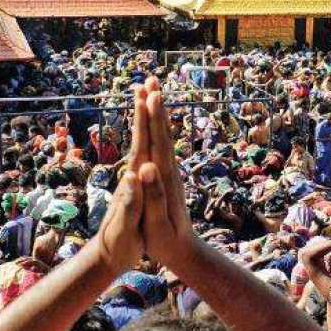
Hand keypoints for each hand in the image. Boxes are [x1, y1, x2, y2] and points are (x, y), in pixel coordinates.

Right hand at [131, 79, 194, 266]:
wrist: (184, 250)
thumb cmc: (166, 241)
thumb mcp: (157, 222)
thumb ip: (154, 195)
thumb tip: (147, 167)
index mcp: (163, 179)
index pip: (157, 142)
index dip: (152, 117)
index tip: (150, 93)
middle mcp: (168, 171)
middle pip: (161, 132)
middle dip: (155, 106)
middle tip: (152, 79)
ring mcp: (168, 172)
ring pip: (161, 136)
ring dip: (156, 113)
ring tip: (151, 91)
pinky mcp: (165, 177)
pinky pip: (158, 145)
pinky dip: (155, 129)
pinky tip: (152, 122)